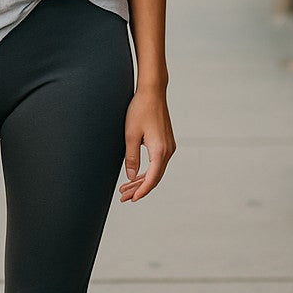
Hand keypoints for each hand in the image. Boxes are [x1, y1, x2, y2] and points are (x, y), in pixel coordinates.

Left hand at [119, 85, 175, 202]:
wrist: (152, 92)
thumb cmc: (140, 110)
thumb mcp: (130, 135)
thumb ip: (131, 158)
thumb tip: (131, 177)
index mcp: (160, 151)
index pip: (152, 179)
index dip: (141, 191)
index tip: (131, 199)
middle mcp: (168, 150)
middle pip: (154, 177)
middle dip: (139, 188)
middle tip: (124, 197)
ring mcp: (169, 146)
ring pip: (156, 170)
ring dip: (142, 180)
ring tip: (126, 188)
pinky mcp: (166, 142)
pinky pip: (158, 162)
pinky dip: (147, 170)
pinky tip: (136, 174)